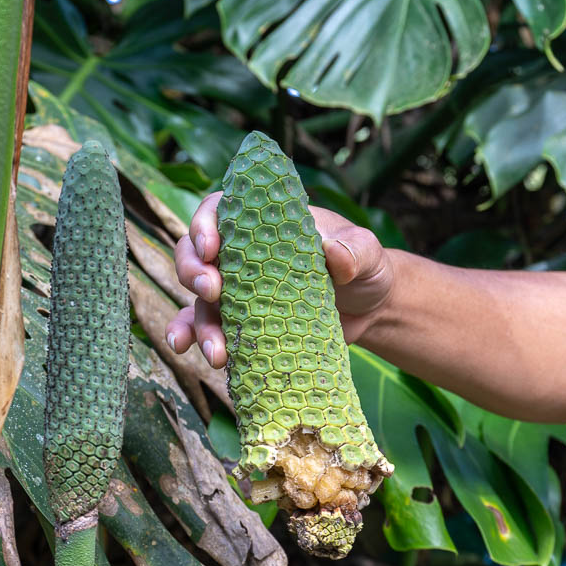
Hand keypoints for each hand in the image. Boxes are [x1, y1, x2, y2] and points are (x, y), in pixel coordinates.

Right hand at [165, 191, 393, 367]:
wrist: (372, 311)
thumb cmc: (365, 268)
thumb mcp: (368, 252)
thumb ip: (355, 249)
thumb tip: (334, 253)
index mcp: (263, 224)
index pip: (217, 210)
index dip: (204, 225)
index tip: (211, 248)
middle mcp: (241, 255)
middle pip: (194, 253)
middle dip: (193, 272)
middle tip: (213, 291)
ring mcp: (238, 292)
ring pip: (199, 300)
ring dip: (198, 324)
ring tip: (216, 350)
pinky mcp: (242, 324)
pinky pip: (208, 330)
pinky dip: (194, 339)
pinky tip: (193, 354)